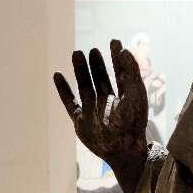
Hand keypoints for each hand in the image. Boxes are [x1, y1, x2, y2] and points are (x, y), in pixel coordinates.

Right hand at [53, 40, 149, 192]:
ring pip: (85, 87)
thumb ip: (131, 72)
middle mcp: (108, 104)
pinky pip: (70, 103)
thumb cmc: (133, 124)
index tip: (114, 42)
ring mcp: (93, 112)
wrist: (122, 150)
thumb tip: (125, 49)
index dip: (117, 57)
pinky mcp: (80, 122)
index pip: (120, 73)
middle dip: (96, 64)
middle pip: (101, 79)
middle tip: (93, 50)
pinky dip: (63, 90)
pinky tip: (57, 75)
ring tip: (77, 53)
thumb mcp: (135, 94)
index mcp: (124, 99)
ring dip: (80, 71)